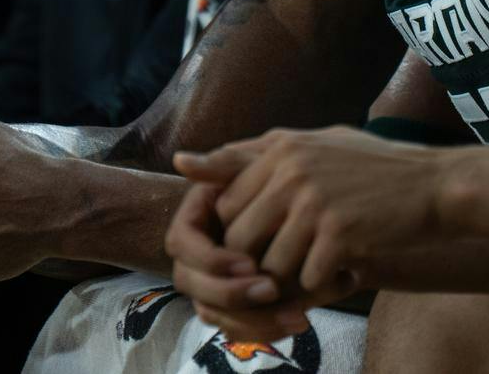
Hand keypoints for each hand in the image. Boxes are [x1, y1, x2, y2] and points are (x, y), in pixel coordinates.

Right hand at [165, 181, 312, 344]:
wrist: (308, 212)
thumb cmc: (276, 183)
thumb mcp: (255, 169)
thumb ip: (222, 165)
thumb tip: (181, 160)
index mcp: (191, 226)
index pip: (183, 247)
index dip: (212, 260)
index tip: (249, 262)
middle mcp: (193, 260)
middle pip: (195, 287)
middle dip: (232, 294)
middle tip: (272, 290)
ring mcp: (211, 287)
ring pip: (217, 315)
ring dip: (255, 320)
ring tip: (298, 314)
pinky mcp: (234, 309)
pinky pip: (239, 329)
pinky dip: (267, 329)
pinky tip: (301, 320)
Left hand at [176, 126, 447, 296]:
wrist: (434, 185)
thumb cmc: (370, 166)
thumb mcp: (310, 144)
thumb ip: (249, 154)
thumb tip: (182, 161)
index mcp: (280, 146)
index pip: (225, 201)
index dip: (235, 231)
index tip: (256, 242)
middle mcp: (290, 170)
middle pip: (240, 234)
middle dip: (252, 259)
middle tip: (278, 266)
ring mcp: (314, 202)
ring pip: (269, 262)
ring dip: (285, 277)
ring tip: (308, 269)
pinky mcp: (339, 234)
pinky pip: (306, 277)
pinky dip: (317, 284)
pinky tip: (337, 271)